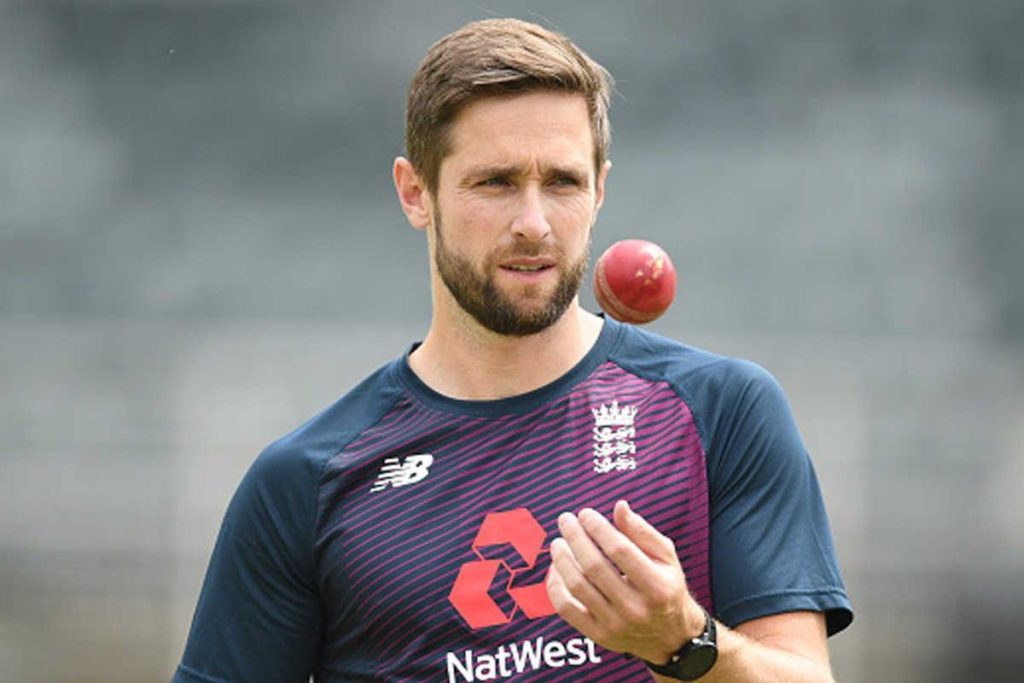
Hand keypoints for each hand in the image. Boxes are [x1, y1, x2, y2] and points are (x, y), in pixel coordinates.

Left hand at [546, 500, 706, 663]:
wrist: (670, 636)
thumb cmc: (666, 587)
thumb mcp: (665, 557)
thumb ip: (642, 531)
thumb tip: (619, 506)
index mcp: (657, 587)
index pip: (620, 550)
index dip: (598, 528)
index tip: (586, 513)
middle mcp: (636, 609)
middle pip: (594, 567)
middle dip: (575, 537)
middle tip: (566, 519)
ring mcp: (615, 625)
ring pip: (577, 586)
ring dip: (561, 558)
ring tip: (558, 542)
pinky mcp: (598, 635)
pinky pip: (566, 608)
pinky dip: (555, 586)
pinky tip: (556, 568)